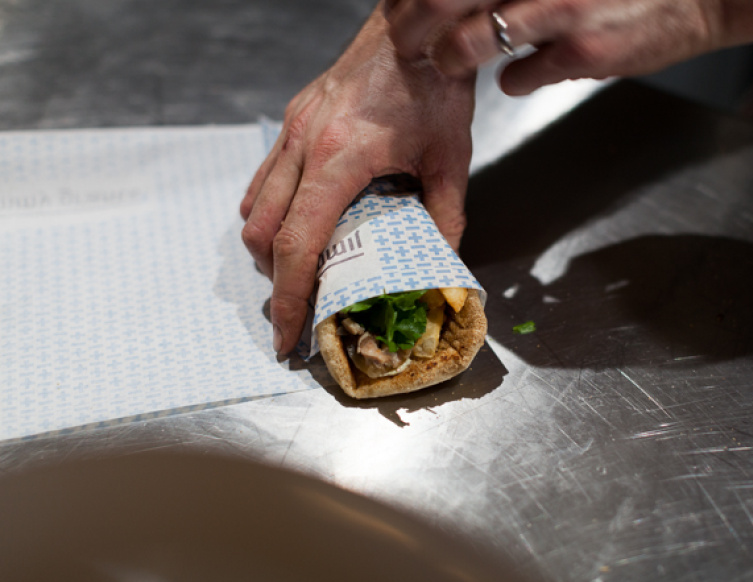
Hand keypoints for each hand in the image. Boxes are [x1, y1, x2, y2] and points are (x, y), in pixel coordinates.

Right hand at [240, 3, 475, 356]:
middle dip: (275, 280)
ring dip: (269, 247)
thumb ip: (446, 217)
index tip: (288, 334)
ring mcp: (292, 130)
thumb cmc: (434, 85)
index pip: (298, 244)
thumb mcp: (452, 157)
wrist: (414, 28)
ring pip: (254, 205)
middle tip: (300, 307)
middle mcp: (304, 144)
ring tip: (302, 269)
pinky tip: (300, 222)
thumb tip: (440, 266)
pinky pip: (264, 179)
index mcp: (341, 158)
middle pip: (262, 233)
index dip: (290, 297)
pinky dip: (272, 212)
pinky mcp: (293, 121)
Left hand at [386, 0, 723, 95]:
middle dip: (413, 24)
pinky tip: (514, 79)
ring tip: (449, 61)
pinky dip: (510, 81)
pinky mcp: (581, 49)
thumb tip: (476, 7)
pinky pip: (519, 76)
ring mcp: (558, 6)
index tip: (402, 3)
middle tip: (408, 38)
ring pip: (470, 41)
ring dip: (450, 57)